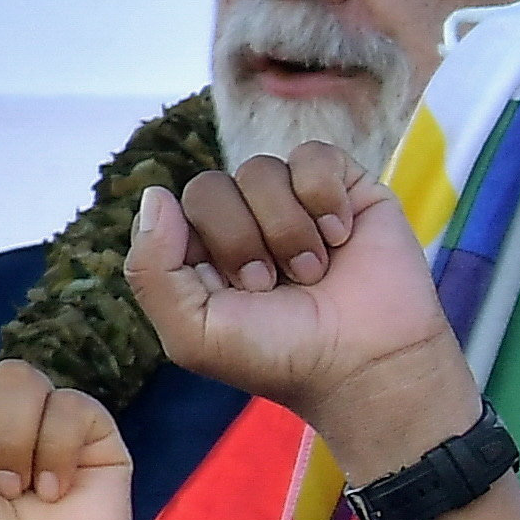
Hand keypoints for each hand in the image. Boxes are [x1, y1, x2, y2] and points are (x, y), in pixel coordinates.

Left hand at [129, 150, 479, 475]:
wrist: (369, 364)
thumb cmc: (283, 357)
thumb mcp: (193, 332)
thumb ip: (150, 269)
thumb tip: (156, 193)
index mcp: (204, 253)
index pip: (176, 208)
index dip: (206, 243)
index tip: (241, 290)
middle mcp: (246, 222)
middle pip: (212, 185)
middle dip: (243, 239)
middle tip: (276, 283)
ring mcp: (296, 203)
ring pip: (261, 169)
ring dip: (287, 227)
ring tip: (315, 270)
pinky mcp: (347, 190)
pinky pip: (313, 155)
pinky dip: (323, 195)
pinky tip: (340, 235)